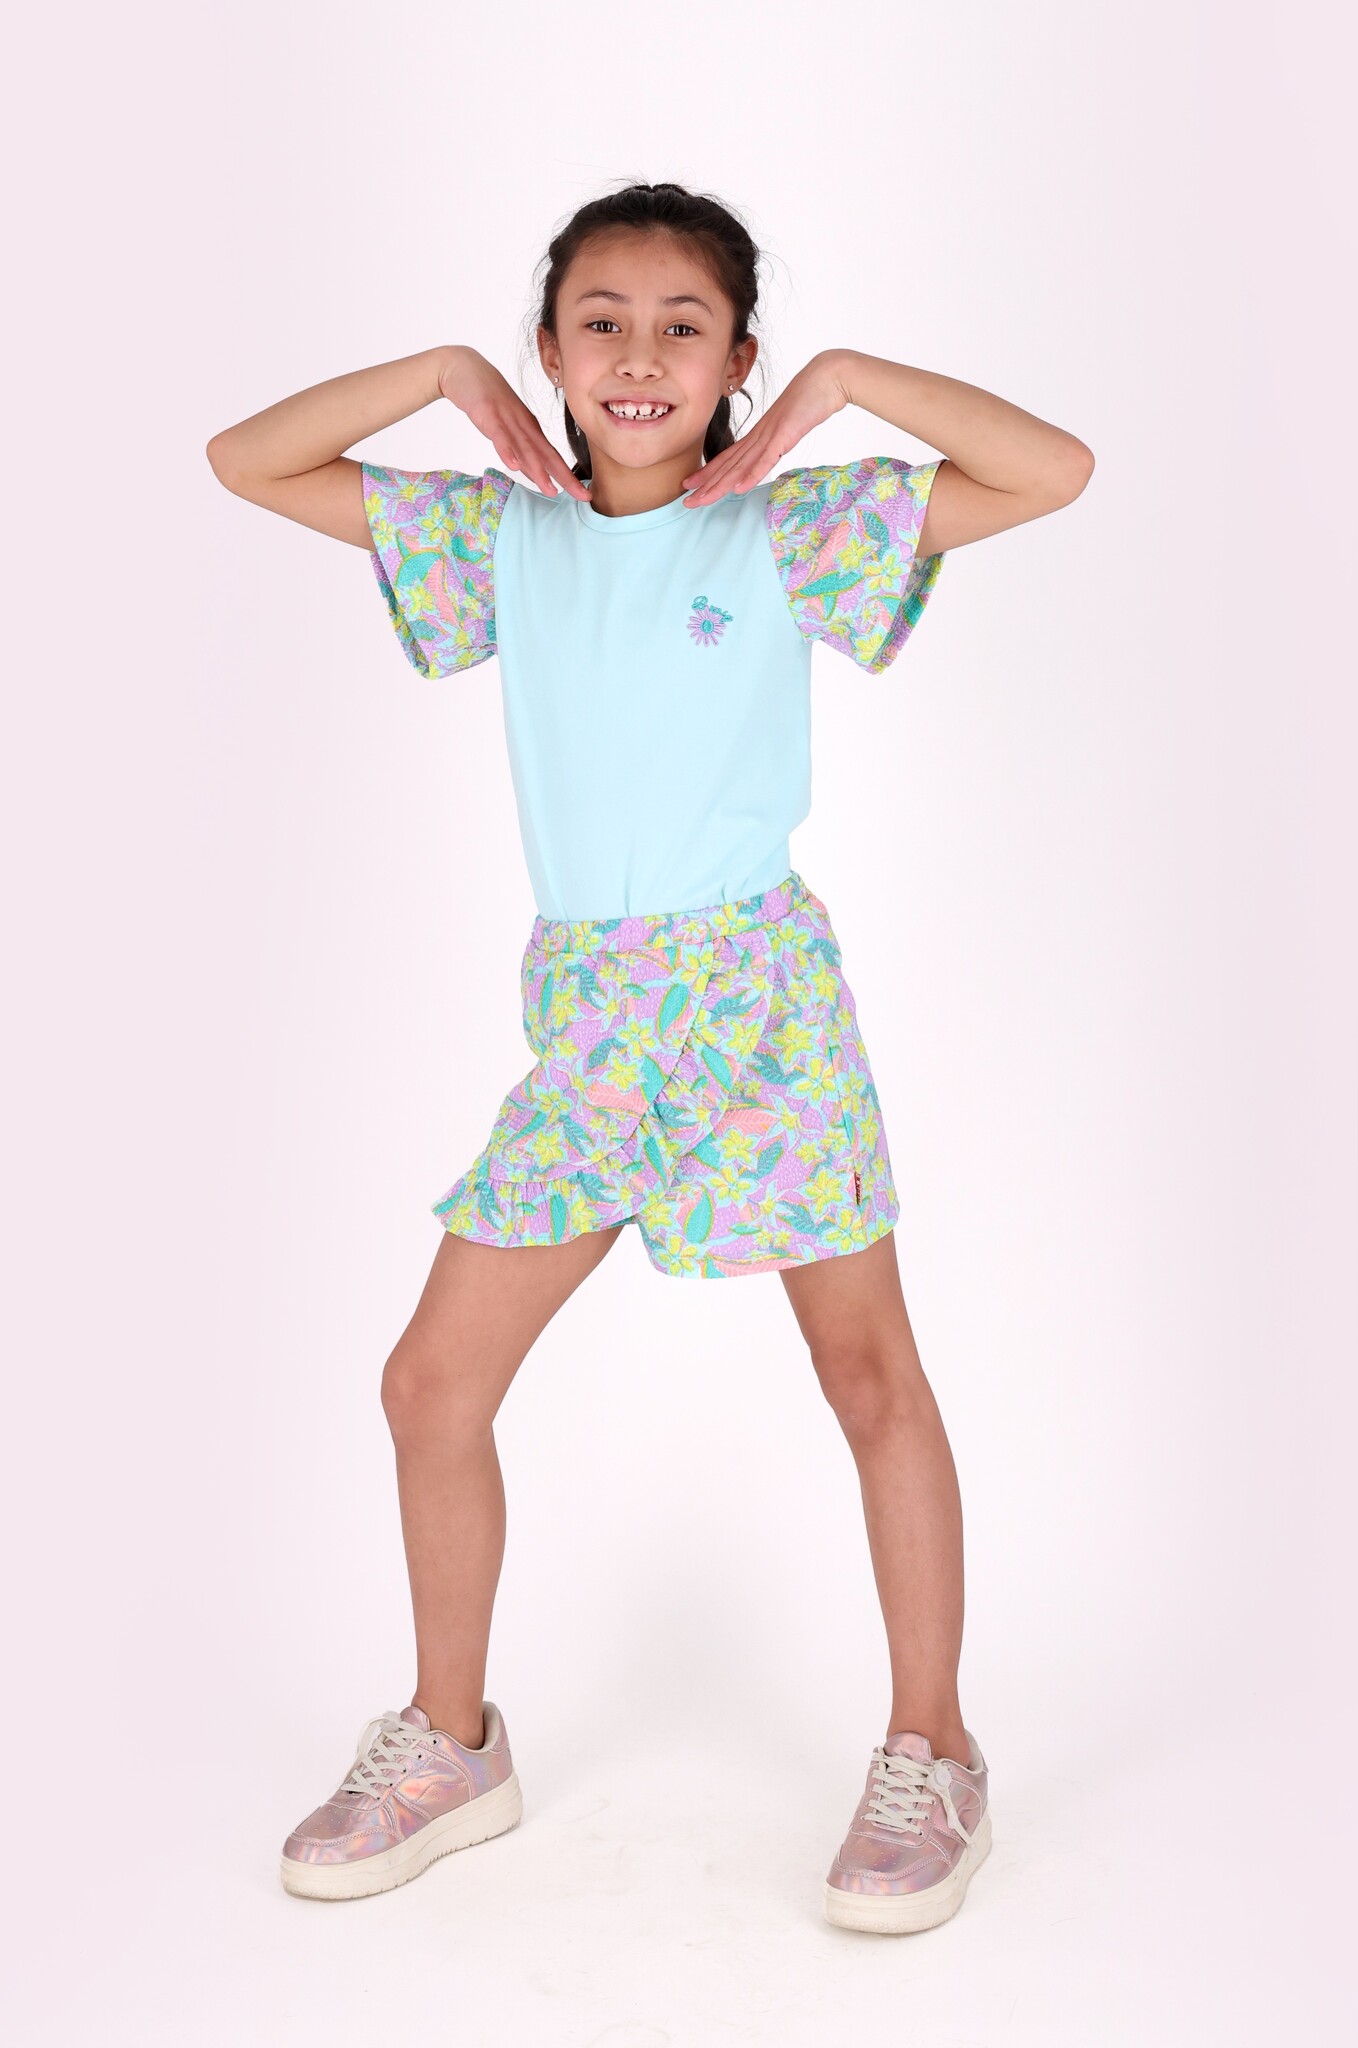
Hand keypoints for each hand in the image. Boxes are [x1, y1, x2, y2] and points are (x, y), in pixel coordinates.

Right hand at [438, 347, 588, 499]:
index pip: (553, 456)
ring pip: (525, 448)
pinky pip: (499, 435)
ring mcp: (506, 418)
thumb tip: (531, 472)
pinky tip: (513, 466)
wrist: (464, 368)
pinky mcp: (488, 414)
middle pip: (547, 454)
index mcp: (530, 428)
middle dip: (566, 477)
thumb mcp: (506, 426)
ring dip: (538, 470)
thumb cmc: (487, 399)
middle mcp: (523, 424)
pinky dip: (506, 450)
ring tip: (550, 490)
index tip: (585, 494)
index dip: (569, 476)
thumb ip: (518, 448)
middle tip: (583, 497)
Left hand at [680, 352, 850, 503]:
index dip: (708, 472)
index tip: (689, 485)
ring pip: (741, 465)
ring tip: (702, 500)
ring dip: (720, 484)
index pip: (729, 456)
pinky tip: (738, 489)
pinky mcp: (785, 435)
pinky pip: (766, 458)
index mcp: (759, 433)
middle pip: (728, 464)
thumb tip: (771, 451)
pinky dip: (751, 474)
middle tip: (686, 501)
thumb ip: (778, 439)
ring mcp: (771, 435)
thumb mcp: (789, 424)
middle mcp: (759, 435)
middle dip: (705, 484)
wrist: (827, 378)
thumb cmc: (811, 399)